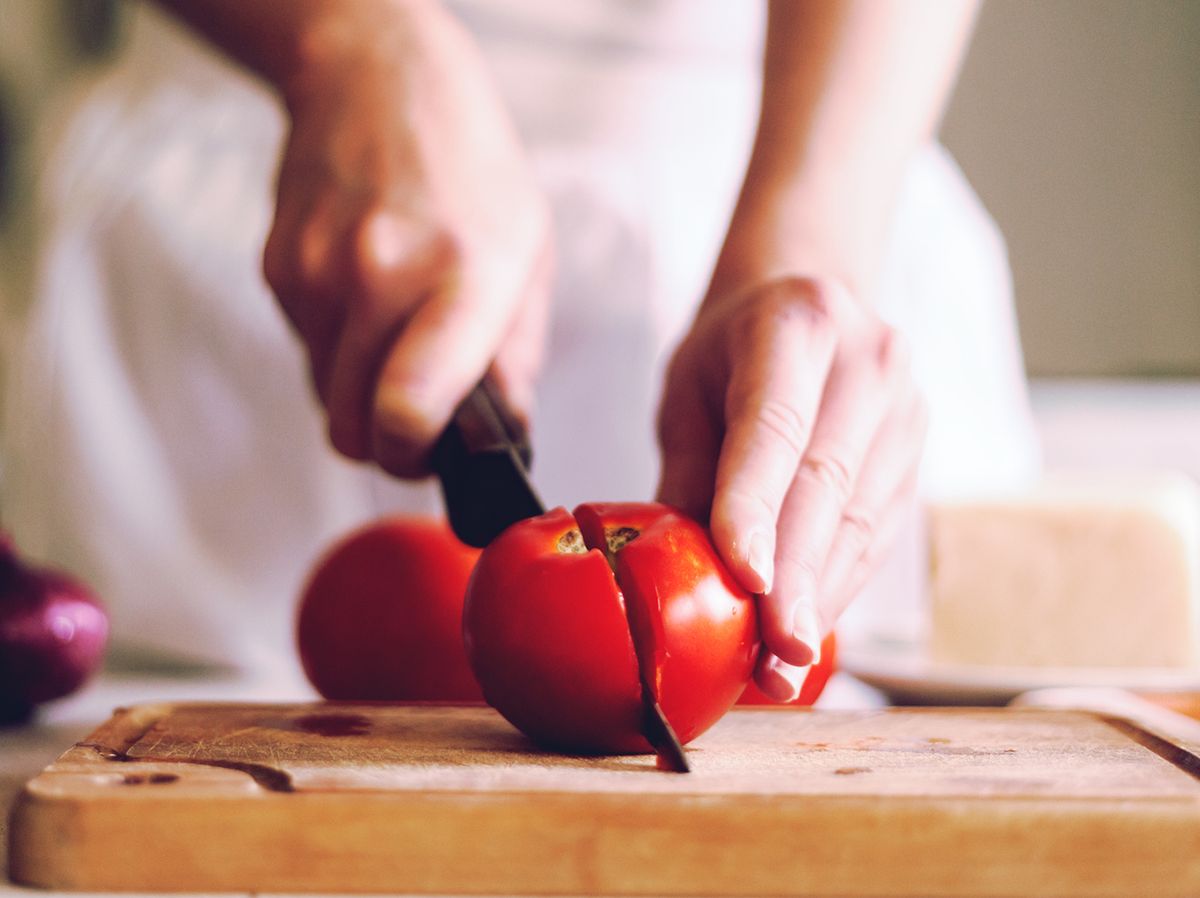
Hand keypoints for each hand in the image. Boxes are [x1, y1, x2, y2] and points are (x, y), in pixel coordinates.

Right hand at [262, 3, 550, 474]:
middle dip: (387, 443)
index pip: (408, 408)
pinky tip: (365, 296)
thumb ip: (516, 359)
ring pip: (324, 397)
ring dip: (360, 393)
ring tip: (398, 333)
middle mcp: (379, 275)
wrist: (374, 77)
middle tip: (420, 419)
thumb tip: (504, 439)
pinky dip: (336, 349)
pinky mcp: (278, 270)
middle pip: (353, 427)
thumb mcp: (528, 255)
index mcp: (461, 275)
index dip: (413, 455)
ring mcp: (317, 272)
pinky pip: (305, 352)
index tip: (430, 452)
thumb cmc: (468, 169)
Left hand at [657, 276, 926, 700]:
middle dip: (798, 579)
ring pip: (861, 522)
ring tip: (779, 666)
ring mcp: (906, 410)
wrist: (810, 302)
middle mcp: (869, 362)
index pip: (776, 426)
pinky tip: (806, 631)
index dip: (759, 506)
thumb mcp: (688, 391)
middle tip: (771, 655)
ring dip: (820, 600)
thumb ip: (687, 473)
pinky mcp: (917, 455)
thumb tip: (675, 575)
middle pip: (828, 484)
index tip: (746, 580)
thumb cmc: (732, 351)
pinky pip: (877, 536)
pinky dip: (838, 589)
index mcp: (797, 323)